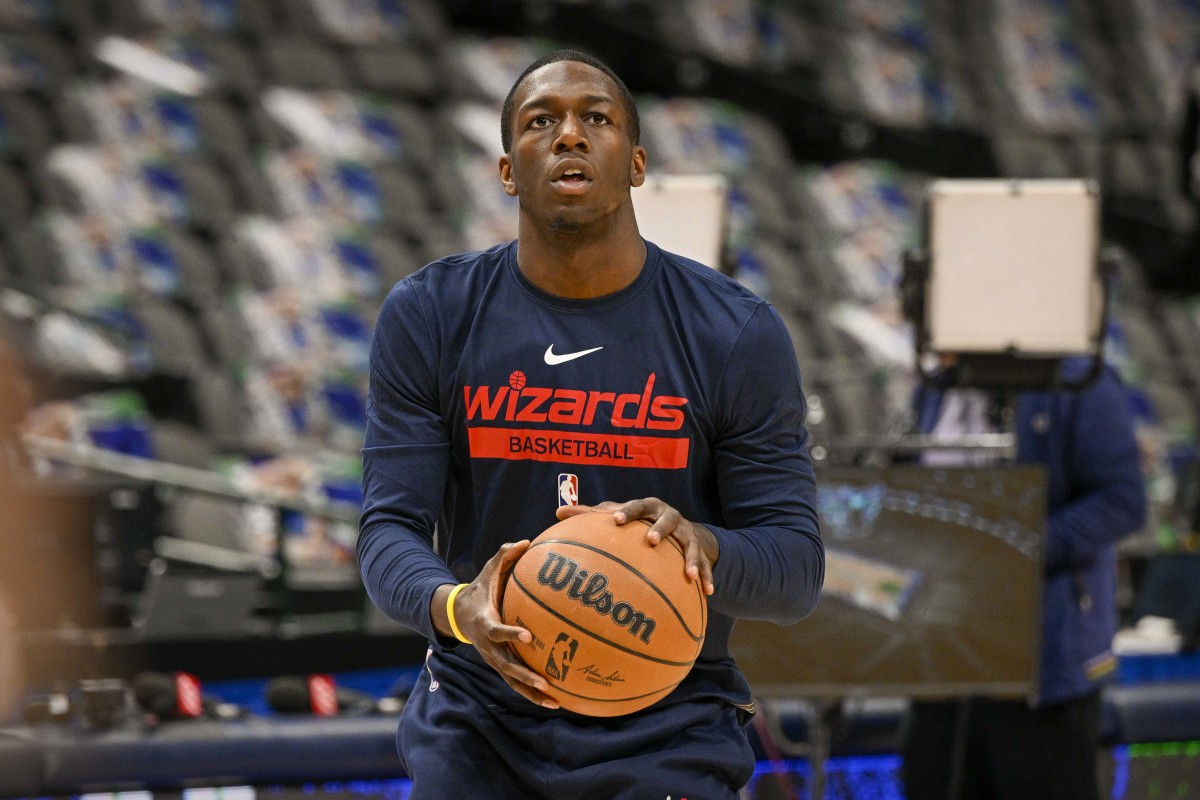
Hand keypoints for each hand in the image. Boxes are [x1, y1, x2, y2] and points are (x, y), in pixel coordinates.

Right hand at [434, 541, 560, 708]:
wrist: (459, 614)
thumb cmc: (481, 589)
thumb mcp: (488, 571)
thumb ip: (504, 555)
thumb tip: (526, 541)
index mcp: (485, 623)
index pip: (497, 631)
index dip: (510, 633)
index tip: (528, 636)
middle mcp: (488, 647)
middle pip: (506, 665)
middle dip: (524, 676)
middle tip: (545, 682)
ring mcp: (493, 659)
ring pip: (512, 681)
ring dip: (531, 693)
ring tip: (554, 702)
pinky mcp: (500, 666)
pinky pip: (516, 683)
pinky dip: (532, 694)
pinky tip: (555, 702)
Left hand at [557, 498, 718, 594]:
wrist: (681, 528)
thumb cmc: (641, 522)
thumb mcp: (622, 515)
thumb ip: (593, 515)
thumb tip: (559, 513)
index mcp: (650, 507)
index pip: (638, 506)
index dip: (627, 511)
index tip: (616, 520)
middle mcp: (670, 517)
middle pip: (667, 520)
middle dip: (660, 529)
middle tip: (652, 540)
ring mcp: (687, 533)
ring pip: (691, 544)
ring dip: (692, 558)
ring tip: (689, 575)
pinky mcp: (701, 550)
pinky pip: (707, 565)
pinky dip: (707, 578)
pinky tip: (708, 593)